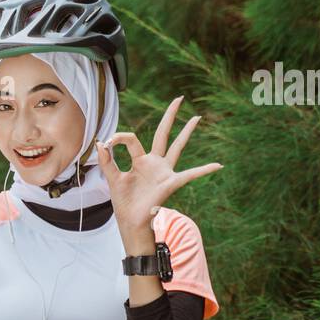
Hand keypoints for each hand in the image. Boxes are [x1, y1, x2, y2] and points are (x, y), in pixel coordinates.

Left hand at [94, 96, 222, 235]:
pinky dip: (204, 170)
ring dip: (187, 132)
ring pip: (177, 146)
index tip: (109, 142)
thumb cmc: (124, 202)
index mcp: (140, 160)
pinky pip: (190, 174)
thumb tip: (101, 142)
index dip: (119, 138)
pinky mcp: (170, 183)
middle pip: (163, 134)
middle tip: (179, 98)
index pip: (132, 140)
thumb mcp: (112, 178)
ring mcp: (164, 171)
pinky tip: (218, 165)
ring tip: (197, 117)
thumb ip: (107, 161)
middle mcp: (155, 162)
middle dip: (170, 116)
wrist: (130, 221)